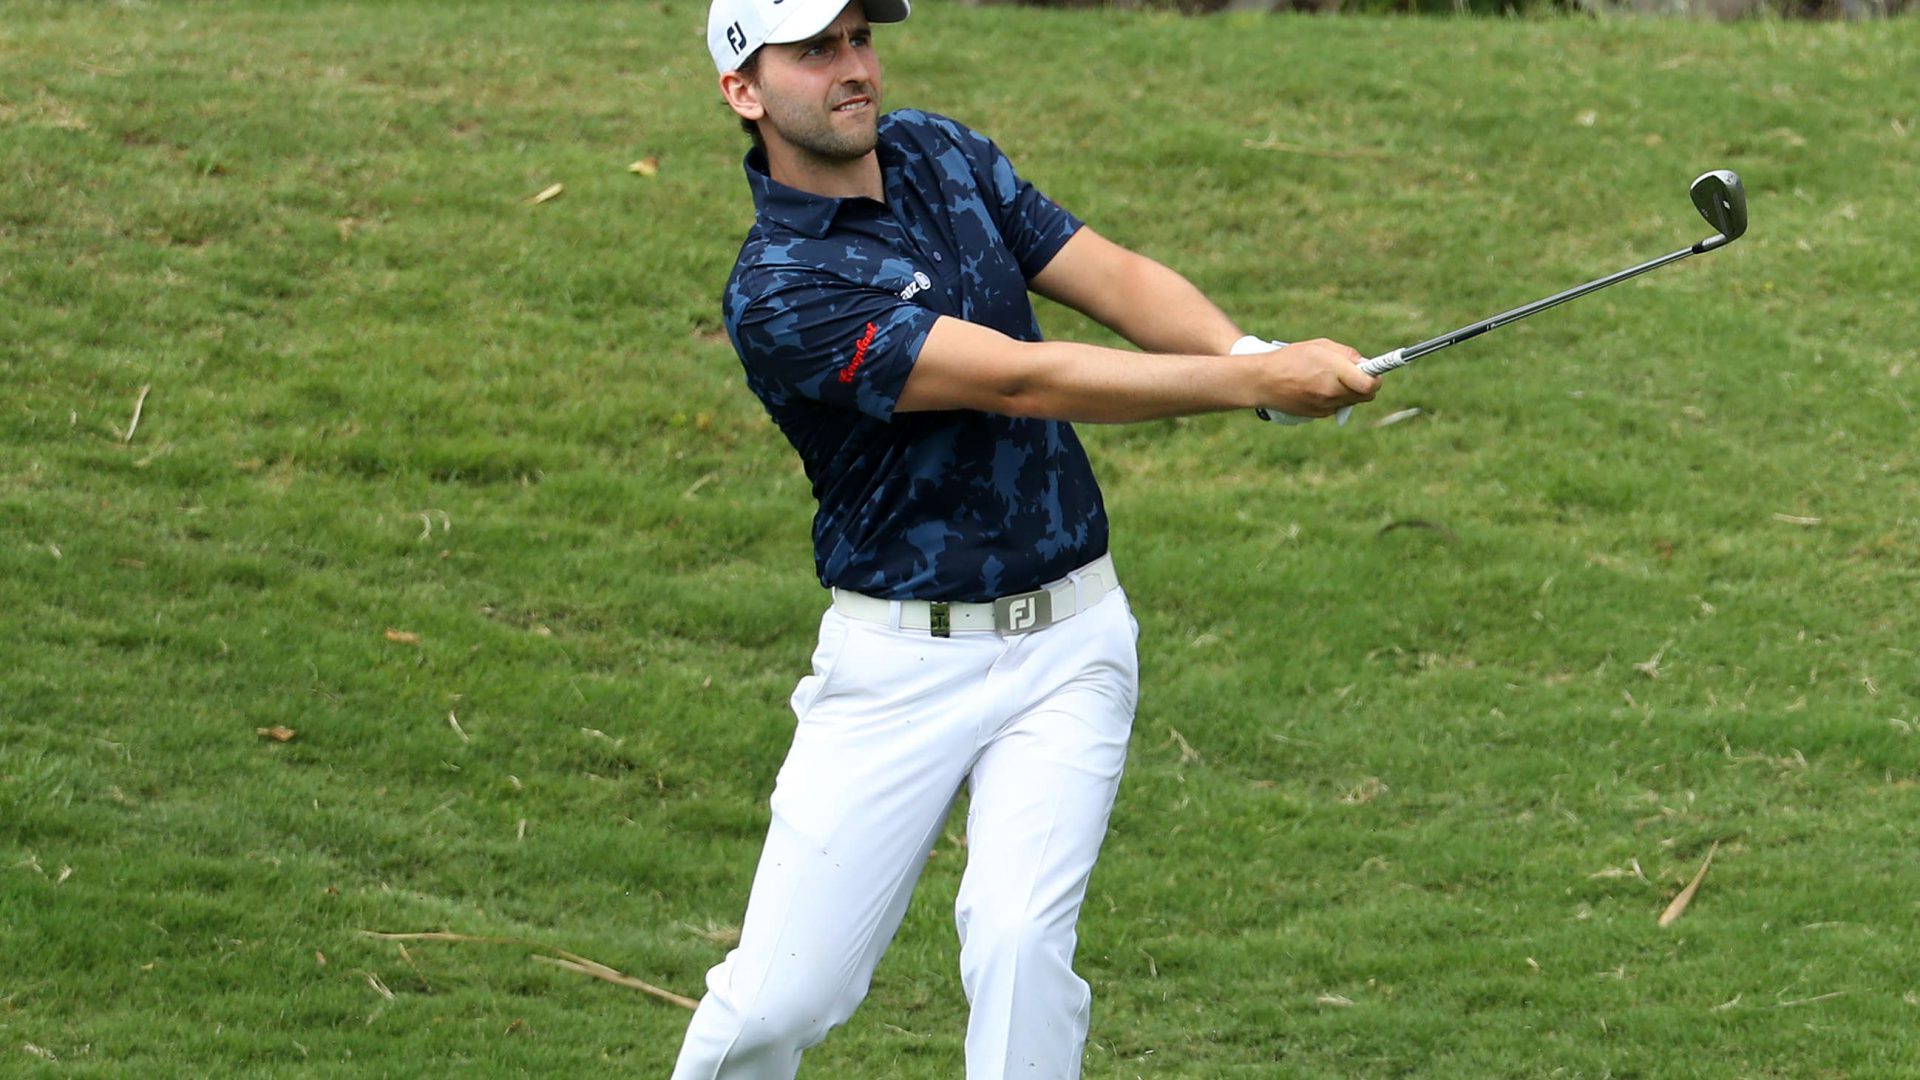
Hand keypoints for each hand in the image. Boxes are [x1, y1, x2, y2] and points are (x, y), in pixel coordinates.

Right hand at [1230, 336, 1380, 419]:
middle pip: (1366, 394)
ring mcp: (1325, 406)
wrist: (1262, 382)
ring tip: (1332, 378)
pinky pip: (1338, 406)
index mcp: (1333, 372)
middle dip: (1366, 383)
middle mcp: (1331, 393)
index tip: (1377, 371)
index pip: (1369, 384)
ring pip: (1353, 401)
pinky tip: (1318, 387)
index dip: (1377, 377)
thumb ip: (1346, 354)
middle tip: (1357, 372)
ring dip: (1351, 390)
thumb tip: (1366, 363)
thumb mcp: (1319, 346)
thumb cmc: (1291, 358)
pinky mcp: (1319, 414)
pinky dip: (1336, 398)